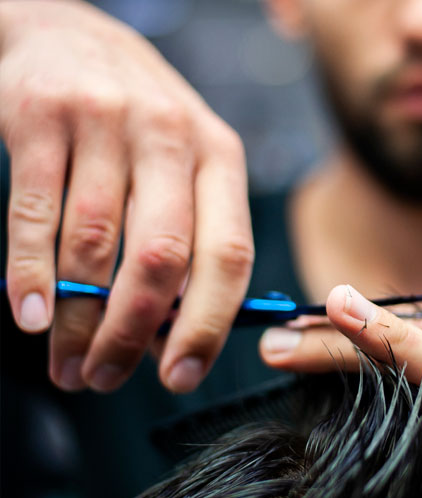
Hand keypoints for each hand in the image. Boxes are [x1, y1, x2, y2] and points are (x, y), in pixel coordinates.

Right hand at [0, 0, 253, 392]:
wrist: (67, 32)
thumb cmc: (135, 126)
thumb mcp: (181, 171)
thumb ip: (188, 246)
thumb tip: (169, 339)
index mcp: (219, 160)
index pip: (229, 257)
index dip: (208, 326)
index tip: (180, 377)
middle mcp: (170, 137)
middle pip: (162, 259)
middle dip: (133, 334)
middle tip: (107, 379)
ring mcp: (106, 122)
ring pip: (95, 245)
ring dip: (79, 320)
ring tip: (67, 362)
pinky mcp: (40, 114)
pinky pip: (35, 213)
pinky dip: (31, 275)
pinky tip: (32, 317)